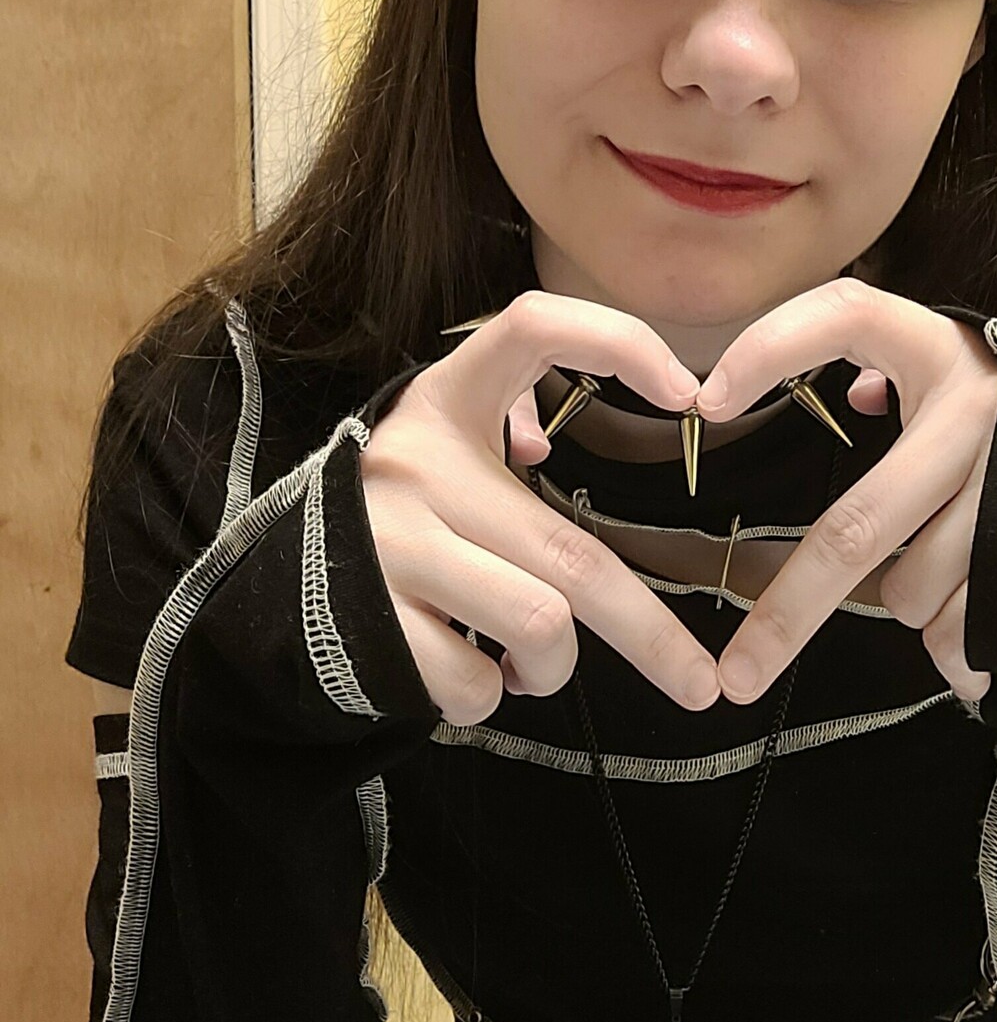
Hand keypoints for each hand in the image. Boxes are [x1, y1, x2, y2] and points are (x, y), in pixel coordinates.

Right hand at [359, 291, 719, 724]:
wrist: (269, 589)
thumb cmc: (394, 516)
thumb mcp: (439, 450)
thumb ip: (498, 425)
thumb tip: (543, 436)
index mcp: (443, 403)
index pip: (533, 327)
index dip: (617, 341)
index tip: (693, 393)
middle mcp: (415, 465)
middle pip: (572, 555)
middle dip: (652, 634)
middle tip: (701, 685)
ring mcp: (389, 544)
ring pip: (538, 623)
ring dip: (553, 667)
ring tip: (532, 664)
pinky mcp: (368, 619)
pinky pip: (473, 681)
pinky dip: (489, 695)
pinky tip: (472, 672)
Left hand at [694, 277, 996, 706]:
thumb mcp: (948, 379)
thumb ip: (890, 368)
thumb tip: (856, 393)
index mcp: (943, 353)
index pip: (844, 318)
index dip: (772, 348)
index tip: (704, 404)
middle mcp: (983, 410)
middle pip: (859, 528)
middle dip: (788, 612)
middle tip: (735, 678)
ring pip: (912, 589)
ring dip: (909, 605)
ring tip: (941, 574)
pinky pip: (964, 632)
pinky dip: (954, 648)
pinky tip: (976, 625)